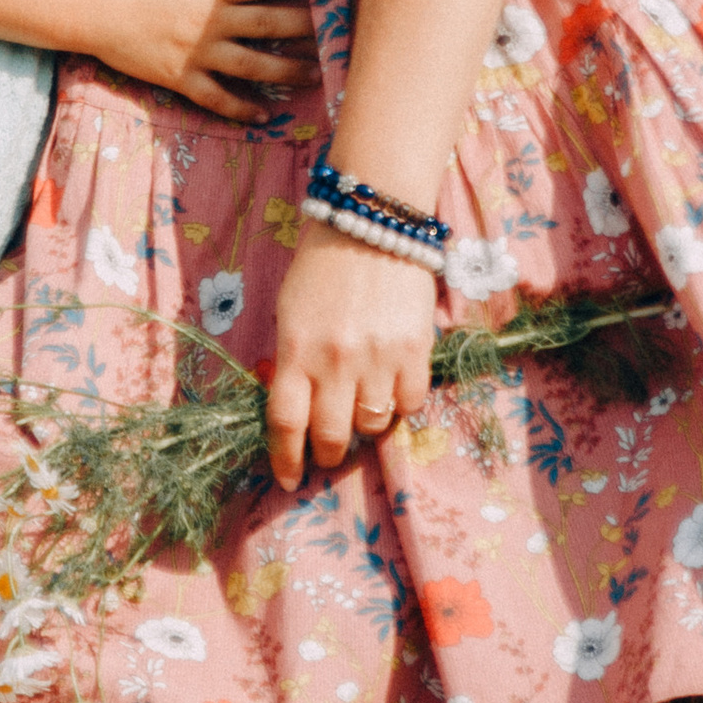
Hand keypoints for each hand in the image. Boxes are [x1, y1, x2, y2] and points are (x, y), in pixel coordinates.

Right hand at [81, 0, 318, 119]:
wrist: (94, 6)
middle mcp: (213, 19)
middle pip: (271, 23)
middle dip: (308, 29)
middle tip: (338, 34)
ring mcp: (198, 51)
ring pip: (253, 65)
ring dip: (287, 71)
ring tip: (315, 76)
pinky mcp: (181, 77)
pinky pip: (217, 98)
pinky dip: (241, 109)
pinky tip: (263, 115)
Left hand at [264, 229, 436, 488]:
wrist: (372, 223)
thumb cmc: (321, 267)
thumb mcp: (289, 313)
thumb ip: (291, 361)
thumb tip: (294, 410)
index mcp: (296, 350)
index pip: (286, 423)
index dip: (286, 459)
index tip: (290, 479)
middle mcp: (336, 361)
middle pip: (332, 435)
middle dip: (329, 453)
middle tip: (330, 452)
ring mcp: (379, 357)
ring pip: (373, 423)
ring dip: (366, 426)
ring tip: (363, 409)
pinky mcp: (416, 349)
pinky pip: (410, 403)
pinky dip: (400, 404)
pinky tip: (392, 386)